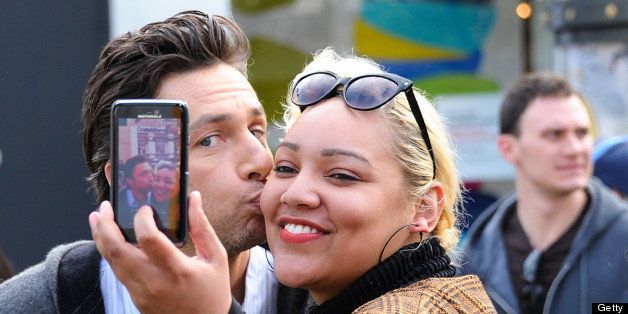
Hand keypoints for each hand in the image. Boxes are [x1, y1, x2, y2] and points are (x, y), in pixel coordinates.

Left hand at [89, 191, 230, 313]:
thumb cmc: (213, 290)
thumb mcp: (215, 257)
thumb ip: (201, 226)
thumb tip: (193, 197)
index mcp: (178, 270)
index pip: (149, 239)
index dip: (142, 218)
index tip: (146, 208)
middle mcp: (155, 283)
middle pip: (117, 251)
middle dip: (105, 225)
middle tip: (105, 207)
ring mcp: (142, 293)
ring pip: (111, 262)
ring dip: (101, 237)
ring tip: (99, 218)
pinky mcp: (136, 298)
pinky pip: (118, 272)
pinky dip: (111, 253)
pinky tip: (112, 239)